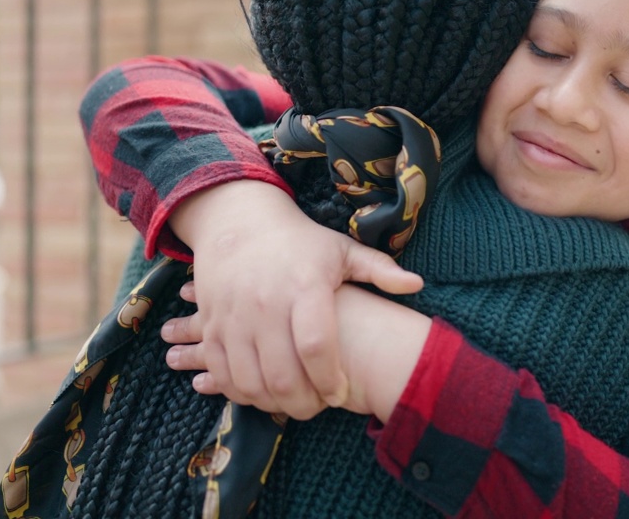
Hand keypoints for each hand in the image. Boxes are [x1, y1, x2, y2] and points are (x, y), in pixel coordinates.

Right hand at [168, 180, 422, 418]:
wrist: (238, 222)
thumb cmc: (300, 242)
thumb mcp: (341, 249)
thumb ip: (379, 270)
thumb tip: (417, 284)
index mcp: (304, 287)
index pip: (316, 346)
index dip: (330, 379)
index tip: (341, 393)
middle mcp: (265, 303)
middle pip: (282, 373)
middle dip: (304, 403)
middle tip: (318, 407)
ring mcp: (233, 316)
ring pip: (249, 380)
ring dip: (272, 403)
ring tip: (293, 403)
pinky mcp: (210, 324)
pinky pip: (221, 372)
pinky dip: (240, 392)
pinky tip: (262, 392)